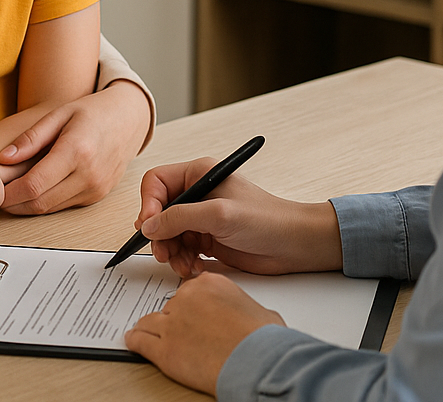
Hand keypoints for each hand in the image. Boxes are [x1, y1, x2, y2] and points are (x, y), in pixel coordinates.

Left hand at [0, 81, 150, 214]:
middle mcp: (89, 175)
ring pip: (50, 209)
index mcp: (77, 151)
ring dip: (27, 206)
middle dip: (13, 204)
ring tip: (10, 192)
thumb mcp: (59, 113)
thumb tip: (4, 159)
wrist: (129, 119)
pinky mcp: (97, 196)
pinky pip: (63, 206)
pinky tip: (33, 189)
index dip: (9, 193)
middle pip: (40, 202)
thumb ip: (31, 137)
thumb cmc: (94, 112)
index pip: (34, 185)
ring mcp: (95, 189)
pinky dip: (45, 201)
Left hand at [125, 272, 284, 393]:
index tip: (191, 313)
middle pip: (171, 305)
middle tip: (183, 332)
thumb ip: (238, 305)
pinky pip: (140, 340)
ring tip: (149, 333)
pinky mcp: (163, 349)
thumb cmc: (264, 340)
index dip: (190, 305)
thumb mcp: (256, 310)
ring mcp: (172, 323)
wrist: (258, 362)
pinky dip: (135, 341)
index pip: (189, 290)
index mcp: (209, 284)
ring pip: (150, 320)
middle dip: (176, 319)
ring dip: (151, 327)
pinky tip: (133, 341)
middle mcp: (186, 298)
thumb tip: (242, 315)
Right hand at [136, 157, 342, 276]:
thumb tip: (149, 225)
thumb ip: (181, 217)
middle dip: (159, 235)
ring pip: (168, 234)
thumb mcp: (220, 214)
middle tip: (164, 254)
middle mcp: (197, 194)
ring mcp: (202, 218)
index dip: (148, 204)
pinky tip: (195, 268)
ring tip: (183, 265)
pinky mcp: (207, 239)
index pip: (157, 183)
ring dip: (171, 252)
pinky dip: (183, 260)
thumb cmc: (266, 219)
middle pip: (159, 212)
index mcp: (199, 174)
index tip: (148, 227)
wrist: (294, 245)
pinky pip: (182, 249)